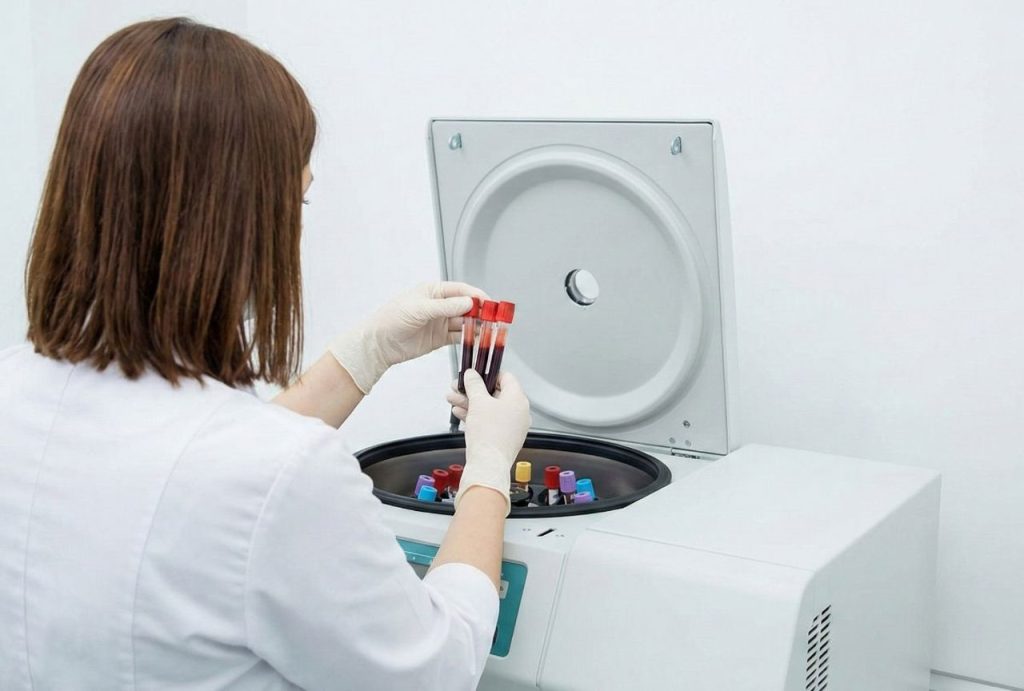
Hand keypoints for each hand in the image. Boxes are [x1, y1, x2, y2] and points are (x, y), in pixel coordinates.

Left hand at [328, 282, 485, 393]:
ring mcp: (440, 322)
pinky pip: (458, 337)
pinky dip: (468, 339)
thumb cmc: (392, 319)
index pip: (461, 290)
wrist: (378, 344)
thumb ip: (445, 307)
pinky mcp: (439, 339)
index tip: (490, 303)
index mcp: (433, 291)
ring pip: (464, 323)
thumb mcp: (419, 309)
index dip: (477, 296)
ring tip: (489, 331)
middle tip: (494, 319)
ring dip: (476, 326)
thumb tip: (468, 302)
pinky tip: (477, 340)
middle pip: (466, 307)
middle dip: (480, 312)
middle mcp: (439, 305)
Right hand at [451, 369, 530, 514]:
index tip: (475, 374)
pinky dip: (476, 416)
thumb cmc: (489, 435)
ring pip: (490, 408)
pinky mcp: (504, 437)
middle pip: (495, 393)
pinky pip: (490, 421)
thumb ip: (474, 384)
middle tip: (459, 387)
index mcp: (518, 399)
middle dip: (473, 390)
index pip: (506, 377)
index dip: (488, 374)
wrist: (488, 464)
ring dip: (471, 402)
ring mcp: (513, 426)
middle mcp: (519, 412)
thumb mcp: (478, 402)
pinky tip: (460, 413)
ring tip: (453, 399)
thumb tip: (472, 375)